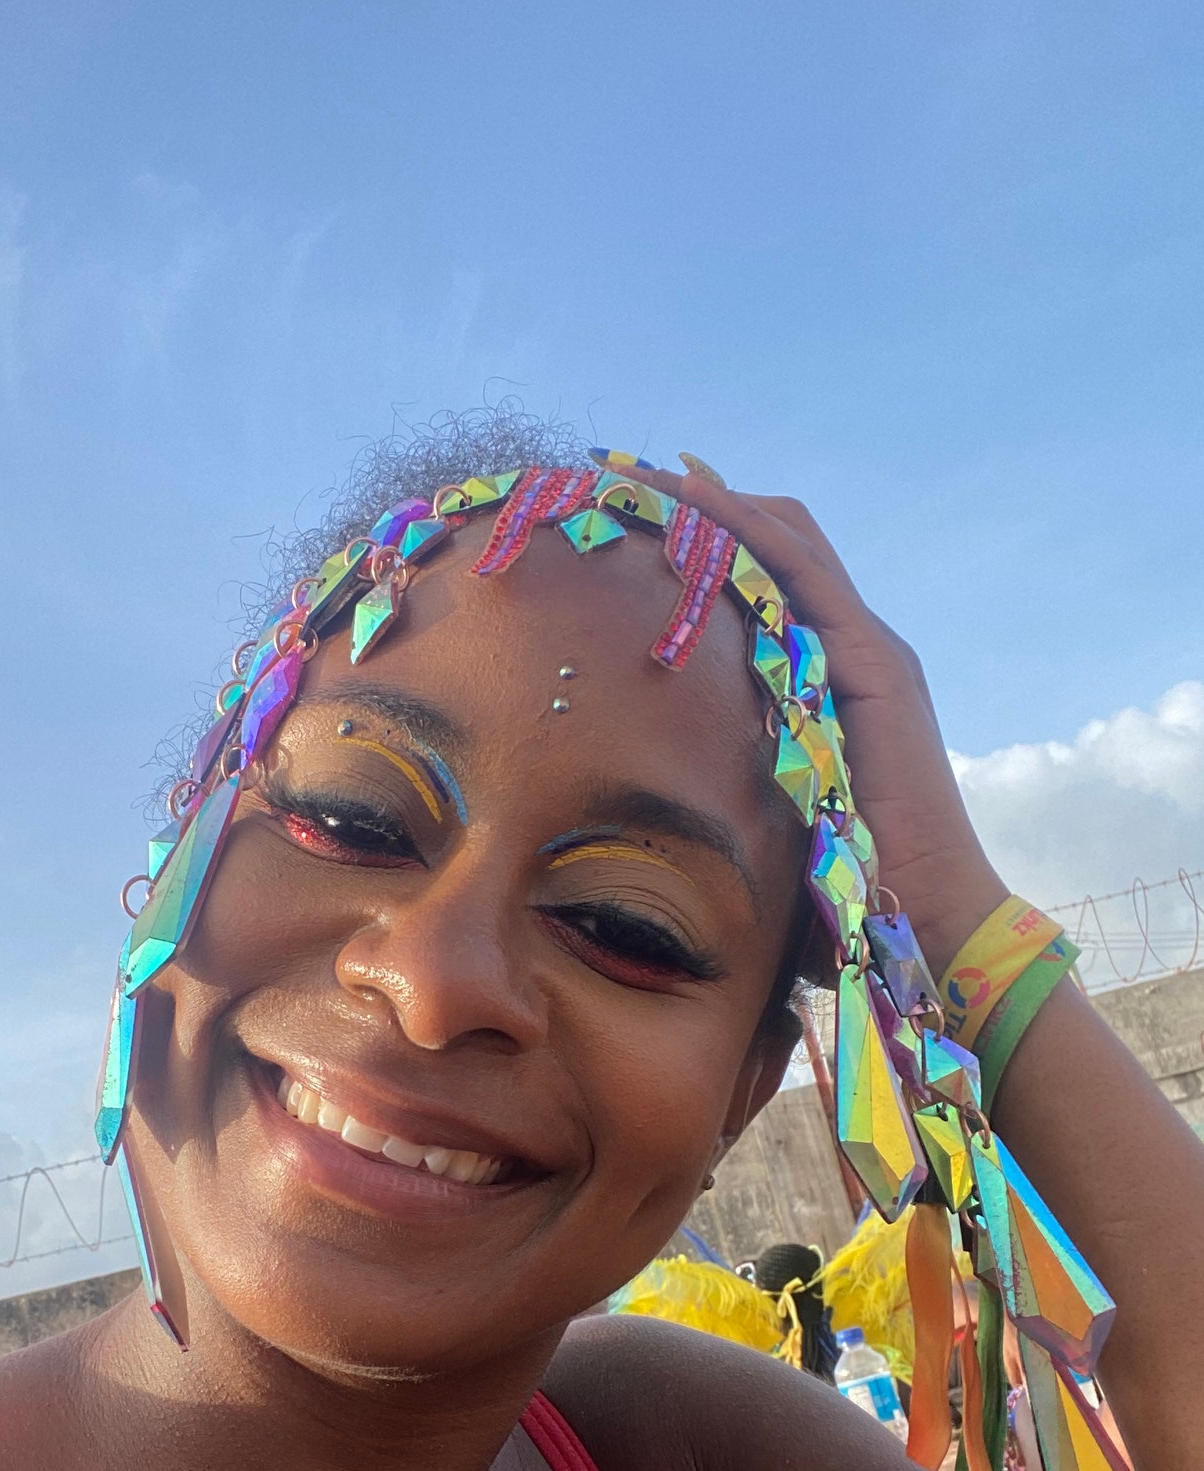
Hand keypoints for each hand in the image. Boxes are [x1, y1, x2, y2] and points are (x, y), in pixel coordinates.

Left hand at [665, 470, 1008, 973]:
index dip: (708, 535)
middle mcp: (856, 646)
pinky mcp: (874, 668)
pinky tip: (695, 509)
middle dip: (701, 499)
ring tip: (643, 476)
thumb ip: (734, 772)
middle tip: (624, 474)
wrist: (929, 913)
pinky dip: (747, 534)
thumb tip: (655, 790)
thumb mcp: (772, 805)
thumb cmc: (847, 881)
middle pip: (780, 539)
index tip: (636, 510)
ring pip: (789, 542)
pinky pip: (803, 577)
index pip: (769, 577)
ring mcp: (870, 650)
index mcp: (832, 673)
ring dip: (714, 501)